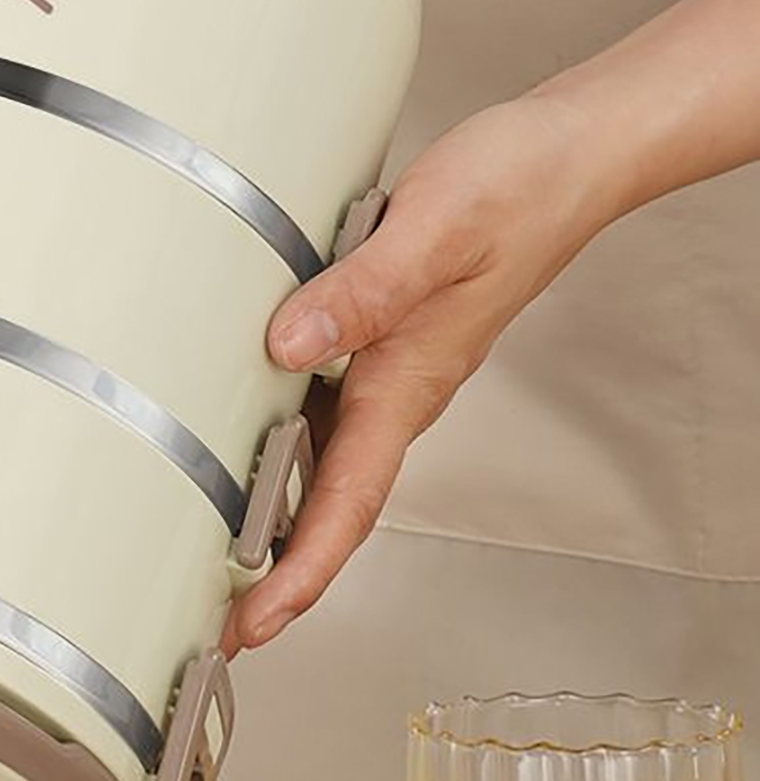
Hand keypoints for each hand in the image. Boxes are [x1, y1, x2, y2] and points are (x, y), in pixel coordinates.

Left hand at [223, 90, 625, 654]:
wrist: (565, 157)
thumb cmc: (517, 191)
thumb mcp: (432, 231)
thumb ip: (359, 291)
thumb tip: (288, 346)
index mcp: (409, 383)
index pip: (349, 503)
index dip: (301, 571)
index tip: (257, 623)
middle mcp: (397, 390)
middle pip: (330, 504)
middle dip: (277, 572)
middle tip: (217, 619)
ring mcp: (390, 369)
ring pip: (325, 461)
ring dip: (274, 515)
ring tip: (215, 554)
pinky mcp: (380, 336)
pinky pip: (323, 406)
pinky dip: (281, 440)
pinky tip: (243, 438)